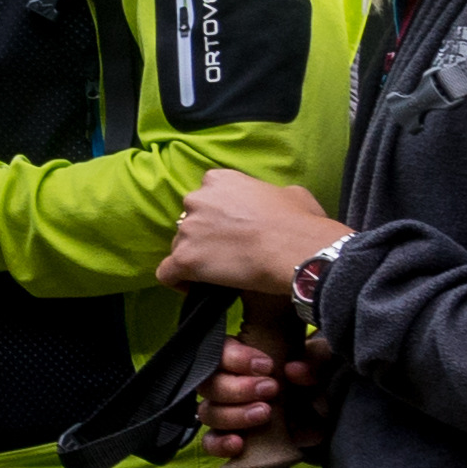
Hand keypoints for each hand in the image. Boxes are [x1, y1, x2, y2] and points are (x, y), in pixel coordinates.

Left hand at [160, 166, 348, 300]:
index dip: (215, 216)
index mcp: (219, 180)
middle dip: (203, 236)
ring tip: (217, 273)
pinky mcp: (184, 258)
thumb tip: (275, 203)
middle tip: (225, 253)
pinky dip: (177, 281)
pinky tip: (194, 287)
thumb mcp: (290, 193)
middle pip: (189, 221)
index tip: (229, 231)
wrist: (295, 249)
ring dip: (194, 258)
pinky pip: (167, 273)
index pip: (206, 197)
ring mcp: (188, 229)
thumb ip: (269, 194)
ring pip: (179, 246)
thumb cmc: (299, 222)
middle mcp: (197, 200)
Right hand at [200, 319, 330, 467]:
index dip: (235, 358)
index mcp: (243, 357)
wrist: (327, 416)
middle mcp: (227, 383)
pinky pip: (210, 442)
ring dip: (234, 414)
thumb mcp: (322, 365)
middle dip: (238, 388)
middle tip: (271, 390)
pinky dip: (220, 444)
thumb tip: (294, 370)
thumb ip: (315, 361)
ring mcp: (225, 412)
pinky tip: (239, 443)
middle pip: (210, 383)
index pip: (220, 351)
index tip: (267, 366)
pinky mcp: (229, 439)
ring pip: (208, 412)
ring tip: (264, 414)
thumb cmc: (316, 382)